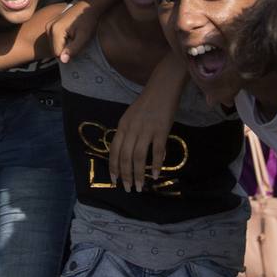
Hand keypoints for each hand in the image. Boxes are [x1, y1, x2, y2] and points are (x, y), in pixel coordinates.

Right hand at [48, 2, 98, 63]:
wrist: (87, 6)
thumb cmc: (87, 21)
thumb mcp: (83, 37)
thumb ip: (73, 49)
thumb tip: (63, 60)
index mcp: (55, 31)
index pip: (57, 53)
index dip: (68, 55)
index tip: (78, 48)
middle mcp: (49, 28)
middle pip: (55, 50)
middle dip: (66, 50)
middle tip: (77, 43)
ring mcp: (48, 26)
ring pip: (54, 45)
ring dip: (64, 46)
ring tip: (75, 38)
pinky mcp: (49, 25)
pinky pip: (54, 40)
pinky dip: (62, 41)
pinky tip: (71, 35)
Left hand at [111, 75, 179, 192]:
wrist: (162, 88)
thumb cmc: (146, 103)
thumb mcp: (130, 117)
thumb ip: (127, 133)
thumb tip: (125, 154)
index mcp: (122, 126)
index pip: (114, 151)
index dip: (114, 168)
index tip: (115, 181)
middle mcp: (132, 129)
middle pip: (125, 157)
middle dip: (126, 176)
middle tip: (128, 188)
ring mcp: (146, 130)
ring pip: (139, 157)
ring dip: (139, 174)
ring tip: (140, 186)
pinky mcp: (161, 130)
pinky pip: (157, 151)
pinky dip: (155, 165)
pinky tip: (155, 175)